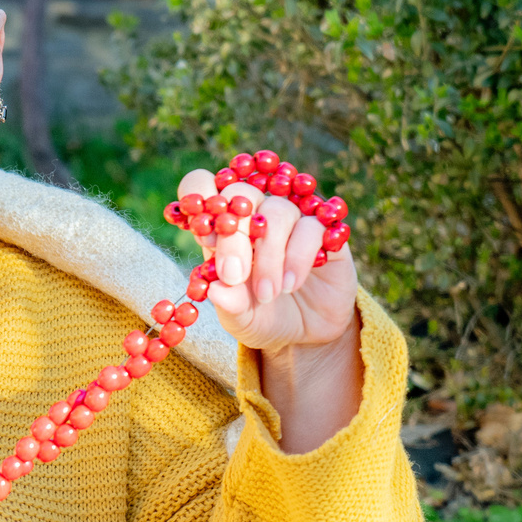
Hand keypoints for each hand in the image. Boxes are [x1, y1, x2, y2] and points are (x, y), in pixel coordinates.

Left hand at [175, 167, 359, 355]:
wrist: (307, 335)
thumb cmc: (264, 318)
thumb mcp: (241, 319)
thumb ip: (229, 304)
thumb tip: (214, 289)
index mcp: (223, 228)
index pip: (203, 186)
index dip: (199, 198)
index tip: (205, 237)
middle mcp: (255, 215)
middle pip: (241, 194)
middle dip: (233, 237)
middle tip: (234, 276)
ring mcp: (290, 220)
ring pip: (277, 211)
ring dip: (269, 255)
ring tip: (268, 293)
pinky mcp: (321, 230)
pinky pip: (310, 227)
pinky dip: (298, 257)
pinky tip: (291, 284)